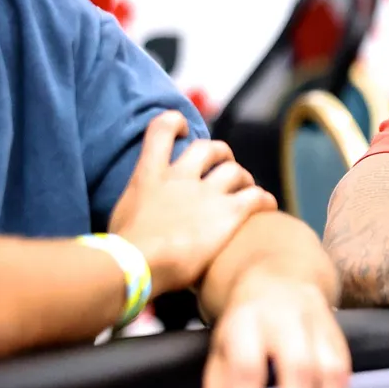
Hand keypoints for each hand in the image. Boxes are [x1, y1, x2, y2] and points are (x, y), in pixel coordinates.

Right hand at [108, 111, 277, 293]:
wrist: (137, 265)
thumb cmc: (120, 253)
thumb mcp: (120, 220)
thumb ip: (136, 208)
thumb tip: (135, 220)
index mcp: (149, 176)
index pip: (160, 130)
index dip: (174, 122)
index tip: (182, 128)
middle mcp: (180, 178)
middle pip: (209, 148)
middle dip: (220, 153)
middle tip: (225, 167)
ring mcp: (206, 194)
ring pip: (235, 171)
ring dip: (244, 178)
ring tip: (246, 190)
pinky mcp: (229, 213)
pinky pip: (257, 197)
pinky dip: (265, 199)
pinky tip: (268, 207)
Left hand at [200, 270, 349, 387]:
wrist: (283, 277)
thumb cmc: (246, 324)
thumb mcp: (219, 350)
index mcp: (247, 321)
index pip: (247, 369)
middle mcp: (287, 319)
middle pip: (298, 371)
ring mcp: (320, 326)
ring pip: (331, 374)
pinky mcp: (341, 337)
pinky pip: (346, 377)